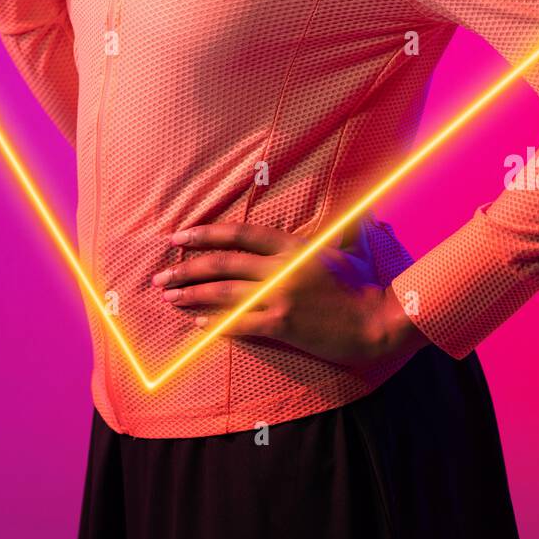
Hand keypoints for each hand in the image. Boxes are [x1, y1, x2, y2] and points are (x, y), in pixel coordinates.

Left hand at [153, 221, 430, 374]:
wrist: (378, 319)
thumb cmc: (361, 282)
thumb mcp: (337, 247)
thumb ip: (314, 232)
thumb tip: (309, 213)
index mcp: (291, 245)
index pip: (238, 234)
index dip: (205, 235)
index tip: (179, 237)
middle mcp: (281, 268)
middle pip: (223, 264)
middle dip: (186, 269)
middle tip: (159, 276)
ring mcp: (280, 296)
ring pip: (224, 293)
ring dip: (191, 295)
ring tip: (168, 298)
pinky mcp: (283, 325)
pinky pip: (239, 323)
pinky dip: (214, 324)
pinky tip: (196, 325)